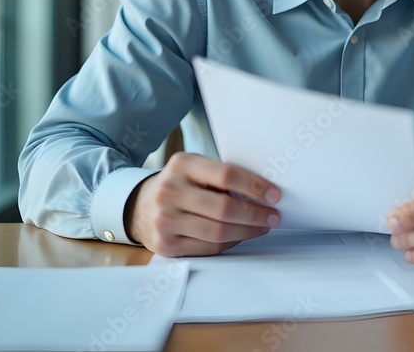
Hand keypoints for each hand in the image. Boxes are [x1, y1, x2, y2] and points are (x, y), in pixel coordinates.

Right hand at [124, 152, 281, 256]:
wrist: (139, 206)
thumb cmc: (179, 185)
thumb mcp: (194, 169)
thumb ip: (221, 176)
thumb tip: (264, 192)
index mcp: (181, 165)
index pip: (226, 175)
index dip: (255, 186)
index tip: (274, 194)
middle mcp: (169, 191)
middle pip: (224, 208)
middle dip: (256, 214)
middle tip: (274, 216)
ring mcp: (165, 220)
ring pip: (218, 232)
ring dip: (247, 231)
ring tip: (262, 226)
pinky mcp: (166, 244)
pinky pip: (208, 248)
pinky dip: (231, 243)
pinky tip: (241, 235)